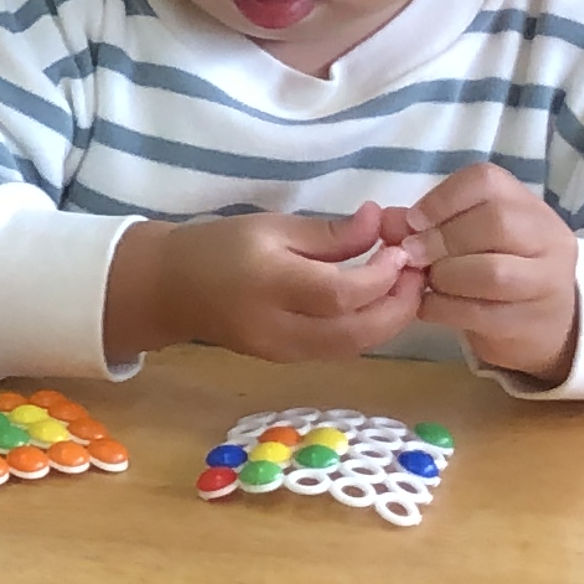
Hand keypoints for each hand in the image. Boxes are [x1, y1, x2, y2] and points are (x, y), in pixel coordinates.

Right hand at [107, 203, 426, 364]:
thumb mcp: (271, 226)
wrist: (167, 289)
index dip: (384, 274)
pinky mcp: (288, 359)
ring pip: (356, 346)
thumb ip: (329, 232)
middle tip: (416, 271)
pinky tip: (375, 302)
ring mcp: (284, 351)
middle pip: (359, 333)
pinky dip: (368, 327)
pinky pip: (340, 348)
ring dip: (390, 319)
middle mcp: (280, 327)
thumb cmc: (217, 246)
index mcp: (270, 285)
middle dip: (400, 304)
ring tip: (403, 285)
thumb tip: (381, 225)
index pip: (344, 292)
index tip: (401, 247)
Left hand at [395, 162, 582, 381]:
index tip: (414, 221)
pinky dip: (443, 308)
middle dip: (441, 239)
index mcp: (526, 205)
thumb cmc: (494, 265)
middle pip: (495, 222)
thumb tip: (383, 219)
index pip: (486, 180)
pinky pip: (482, 313)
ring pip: (492, 272)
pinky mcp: (532, 321)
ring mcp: (547, 281)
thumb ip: (424, 224)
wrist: (544, 321)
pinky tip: (428, 305)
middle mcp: (546, 237)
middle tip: (412, 255)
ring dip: (444, 276)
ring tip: (426, 281)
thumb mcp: (465, 236)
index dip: (441, 199)